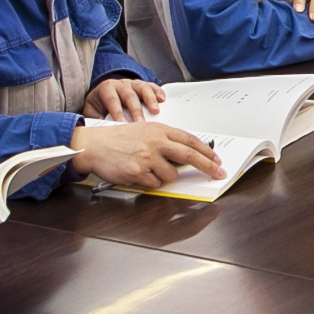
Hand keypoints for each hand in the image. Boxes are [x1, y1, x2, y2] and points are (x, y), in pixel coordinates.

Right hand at [70, 121, 225, 187]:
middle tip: (219, 173)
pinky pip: (154, 184)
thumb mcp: (144, 131)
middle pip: (189, 155)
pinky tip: (138, 173)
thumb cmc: (118, 139)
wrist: (94, 145)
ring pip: (170, 175)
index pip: (189, 140)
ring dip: (164, 176)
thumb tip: (187, 155)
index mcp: (158, 129)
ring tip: (148, 168)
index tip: (217, 160)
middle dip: (207, 166)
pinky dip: (150, 182)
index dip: (206, 151)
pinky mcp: (138, 172)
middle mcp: (154, 142)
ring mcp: (146, 157)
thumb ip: (165, 140)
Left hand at [85, 76, 163, 121]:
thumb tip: (103, 133)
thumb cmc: (98, 107)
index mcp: (106, 89)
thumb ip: (96, 121)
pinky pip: (151, 86)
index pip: (112, 100)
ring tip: (155, 111)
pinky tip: (163, 100)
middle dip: (136, 110)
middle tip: (140, 123)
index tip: (124, 125)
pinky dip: (158, 92)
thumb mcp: (92, 113)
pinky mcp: (142, 85)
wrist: (101, 96)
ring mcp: (132, 84)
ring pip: (142, 88)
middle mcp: (120, 84)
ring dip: (150, 99)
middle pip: (129, 95)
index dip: (118, 112)